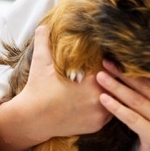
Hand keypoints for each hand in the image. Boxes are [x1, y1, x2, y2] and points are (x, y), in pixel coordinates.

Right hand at [0, 24, 112, 150]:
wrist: (32, 119)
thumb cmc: (37, 89)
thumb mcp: (41, 62)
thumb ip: (44, 41)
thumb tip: (44, 25)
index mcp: (90, 80)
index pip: (111, 67)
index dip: (110, 62)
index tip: (107, 59)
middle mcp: (99, 98)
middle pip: (116, 83)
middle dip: (114, 78)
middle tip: (113, 71)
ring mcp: (99, 114)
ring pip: (116, 99)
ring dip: (114, 93)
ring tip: (112, 86)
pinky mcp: (97, 125)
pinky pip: (110, 113)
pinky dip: (108, 107)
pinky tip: (104, 100)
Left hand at [97, 62, 149, 150]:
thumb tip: (130, 72)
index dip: (133, 68)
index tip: (116, 58)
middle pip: (144, 86)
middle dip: (122, 73)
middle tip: (105, 62)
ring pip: (136, 100)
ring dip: (116, 87)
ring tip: (100, 77)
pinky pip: (132, 118)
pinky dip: (117, 107)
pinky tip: (103, 99)